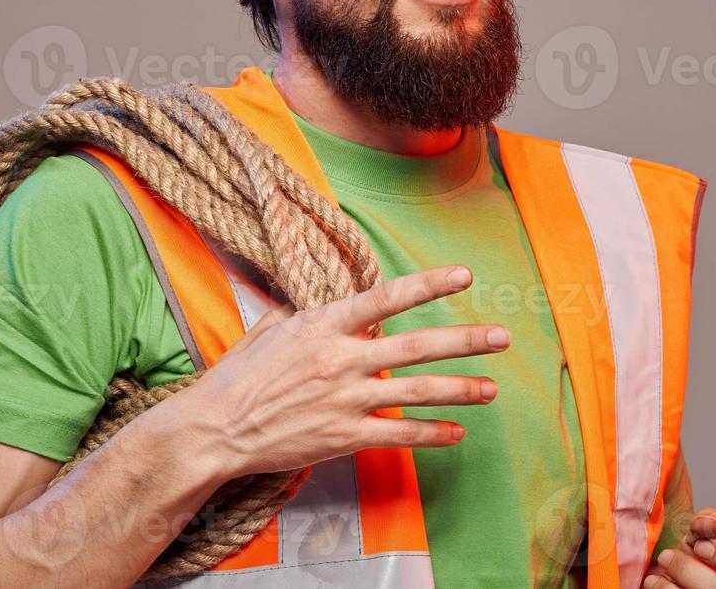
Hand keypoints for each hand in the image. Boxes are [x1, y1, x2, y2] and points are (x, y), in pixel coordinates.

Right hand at [183, 265, 510, 477]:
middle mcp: (341, 359)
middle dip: (464, 341)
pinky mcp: (343, 437)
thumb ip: (311, 316)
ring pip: (416, 393)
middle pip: (416, 347)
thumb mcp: (271, 329)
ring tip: (492, 388)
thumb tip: (340, 311)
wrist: (214, 429)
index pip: (386, 298)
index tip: (464, 277)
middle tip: (501, 337)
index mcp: (323, 325)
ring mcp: (345, 400)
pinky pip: (398, 435)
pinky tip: (457, 432)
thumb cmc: (238, 377)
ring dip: (460, 390)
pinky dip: (431, 434)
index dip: (429, 286)